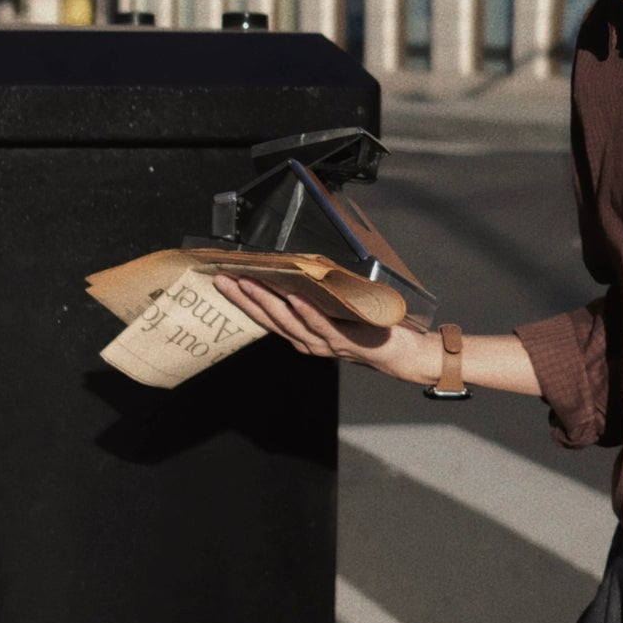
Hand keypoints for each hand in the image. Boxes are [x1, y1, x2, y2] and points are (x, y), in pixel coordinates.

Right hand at [211, 275, 440, 385]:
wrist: (399, 352)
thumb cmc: (367, 330)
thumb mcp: (334, 313)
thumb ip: (316, 299)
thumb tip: (297, 270)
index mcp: (302, 335)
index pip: (266, 316)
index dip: (243, 298)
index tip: (224, 279)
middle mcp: (308, 342)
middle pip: (270, 318)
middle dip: (245, 298)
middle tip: (225, 279)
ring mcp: (324, 343)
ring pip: (289, 321)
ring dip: (268, 301)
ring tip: (251, 282)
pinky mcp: (344, 341)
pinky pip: (322, 325)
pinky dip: (307, 312)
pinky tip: (295, 298)